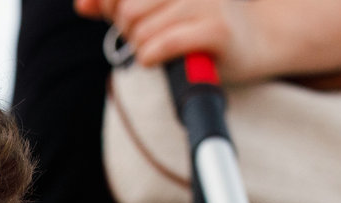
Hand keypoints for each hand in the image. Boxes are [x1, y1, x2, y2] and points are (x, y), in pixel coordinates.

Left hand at [73, 0, 274, 82]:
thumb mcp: (157, 8)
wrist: (257, 39)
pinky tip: (154, 58)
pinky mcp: (216, 29)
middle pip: (126, 8)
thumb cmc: (200, 23)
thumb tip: (83, 4)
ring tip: (157, 48)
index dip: (108, 4)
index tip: (115, 13)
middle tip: (143, 36)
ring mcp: (206, 2)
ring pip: (140, 28)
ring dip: (140, 47)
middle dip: (126, 29)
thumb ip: (116, 4)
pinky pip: (162, 43)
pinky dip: (150, 56)